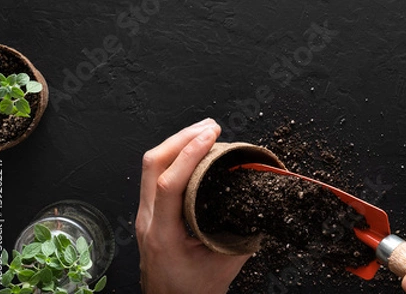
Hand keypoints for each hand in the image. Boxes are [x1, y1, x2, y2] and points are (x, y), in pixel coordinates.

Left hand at [136, 118, 250, 293]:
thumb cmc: (192, 291)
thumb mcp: (224, 265)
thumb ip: (243, 235)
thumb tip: (261, 204)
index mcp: (164, 235)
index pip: (169, 184)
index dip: (190, 153)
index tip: (211, 136)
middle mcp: (148, 220)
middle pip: (153, 164)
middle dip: (182, 137)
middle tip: (210, 127)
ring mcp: (145, 214)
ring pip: (150, 165)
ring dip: (176, 142)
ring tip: (203, 130)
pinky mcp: (149, 211)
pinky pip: (154, 173)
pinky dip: (174, 155)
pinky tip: (191, 150)